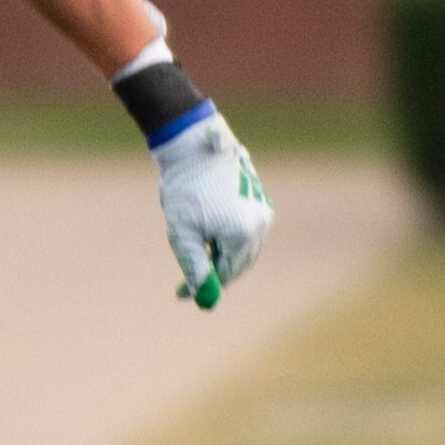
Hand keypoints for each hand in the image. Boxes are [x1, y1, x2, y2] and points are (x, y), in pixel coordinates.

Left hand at [153, 110, 272, 308]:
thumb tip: (200, 297)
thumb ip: (195, 267)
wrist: (195, 148)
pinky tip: (210, 236)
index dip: (205, 286)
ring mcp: (263, 210)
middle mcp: (260, 223)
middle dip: (215, 274)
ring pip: (244, 248)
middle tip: (189, 282)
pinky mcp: (260, 200)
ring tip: (198, 257)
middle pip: (240, 263)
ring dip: (223, 258)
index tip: (181, 294)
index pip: (227, 273)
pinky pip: (247, 231)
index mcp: (242, 233)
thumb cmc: (184, 190)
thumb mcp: (183, 234)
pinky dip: (230, 241)